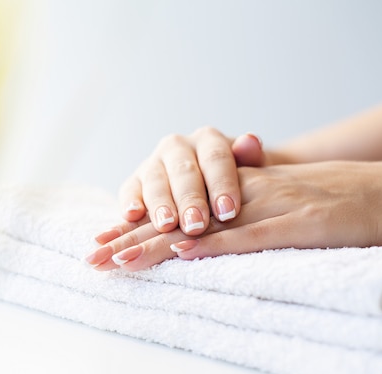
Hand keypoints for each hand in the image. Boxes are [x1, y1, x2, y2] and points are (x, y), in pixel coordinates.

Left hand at [86, 161, 381, 270]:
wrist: (380, 191)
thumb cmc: (325, 201)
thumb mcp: (269, 204)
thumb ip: (234, 216)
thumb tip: (196, 241)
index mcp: (232, 193)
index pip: (175, 211)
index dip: (137, 225)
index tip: (102, 241)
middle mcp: (241, 197)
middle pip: (177, 219)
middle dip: (131, 238)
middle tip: (92, 257)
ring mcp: (268, 207)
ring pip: (203, 228)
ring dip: (158, 245)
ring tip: (120, 260)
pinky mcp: (297, 222)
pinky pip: (250, 236)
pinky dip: (215, 246)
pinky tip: (183, 253)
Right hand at [117, 127, 263, 239]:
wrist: (211, 190)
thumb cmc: (237, 184)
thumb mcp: (252, 171)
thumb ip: (251, 158)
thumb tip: (250, 141)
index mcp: (208, 140)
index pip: (215, 158)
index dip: (221, 185)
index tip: (228, 212)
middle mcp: (177, 146)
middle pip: (183, 171)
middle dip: (189, 199)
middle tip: (196, 225)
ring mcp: (153, 163)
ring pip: (155, 181)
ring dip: (160, 204)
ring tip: (166, 225)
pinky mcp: (134, 182)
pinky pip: (129, 190)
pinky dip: (129, 202)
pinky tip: (132, 215)